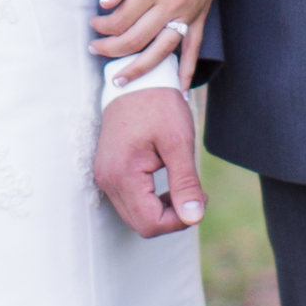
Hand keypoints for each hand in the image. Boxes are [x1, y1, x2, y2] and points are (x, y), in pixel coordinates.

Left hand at [94, 0, 241, 73]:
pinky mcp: (201, 15)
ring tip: (121, 81)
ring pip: (161, 51)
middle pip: (135, 39)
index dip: (102, 26)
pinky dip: (187, 69)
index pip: (120, 19)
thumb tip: (105, 4)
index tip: (94, 24)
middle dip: (110, 49)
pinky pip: (194, 47)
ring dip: (139, 69)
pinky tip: (179, 87)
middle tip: (95, 49)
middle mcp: (171, 4)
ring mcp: (188, 13)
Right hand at [94, 86, 207, 235]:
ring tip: (183, 187)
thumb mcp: (178, 143)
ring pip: (135, 216)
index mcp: (123, 174)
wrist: (138, 81)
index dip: (179, 221)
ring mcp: (105, 177)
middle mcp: (108, 180)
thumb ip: (185, 183)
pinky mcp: (109, 172)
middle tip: (195, 194)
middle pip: (142, 225)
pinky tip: (167, 184)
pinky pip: (130, 202)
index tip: (200, 197)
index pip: (150, 224)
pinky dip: (151, 201)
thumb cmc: (159, 106)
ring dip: (162, 210)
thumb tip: (194, 218)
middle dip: (172, 217)